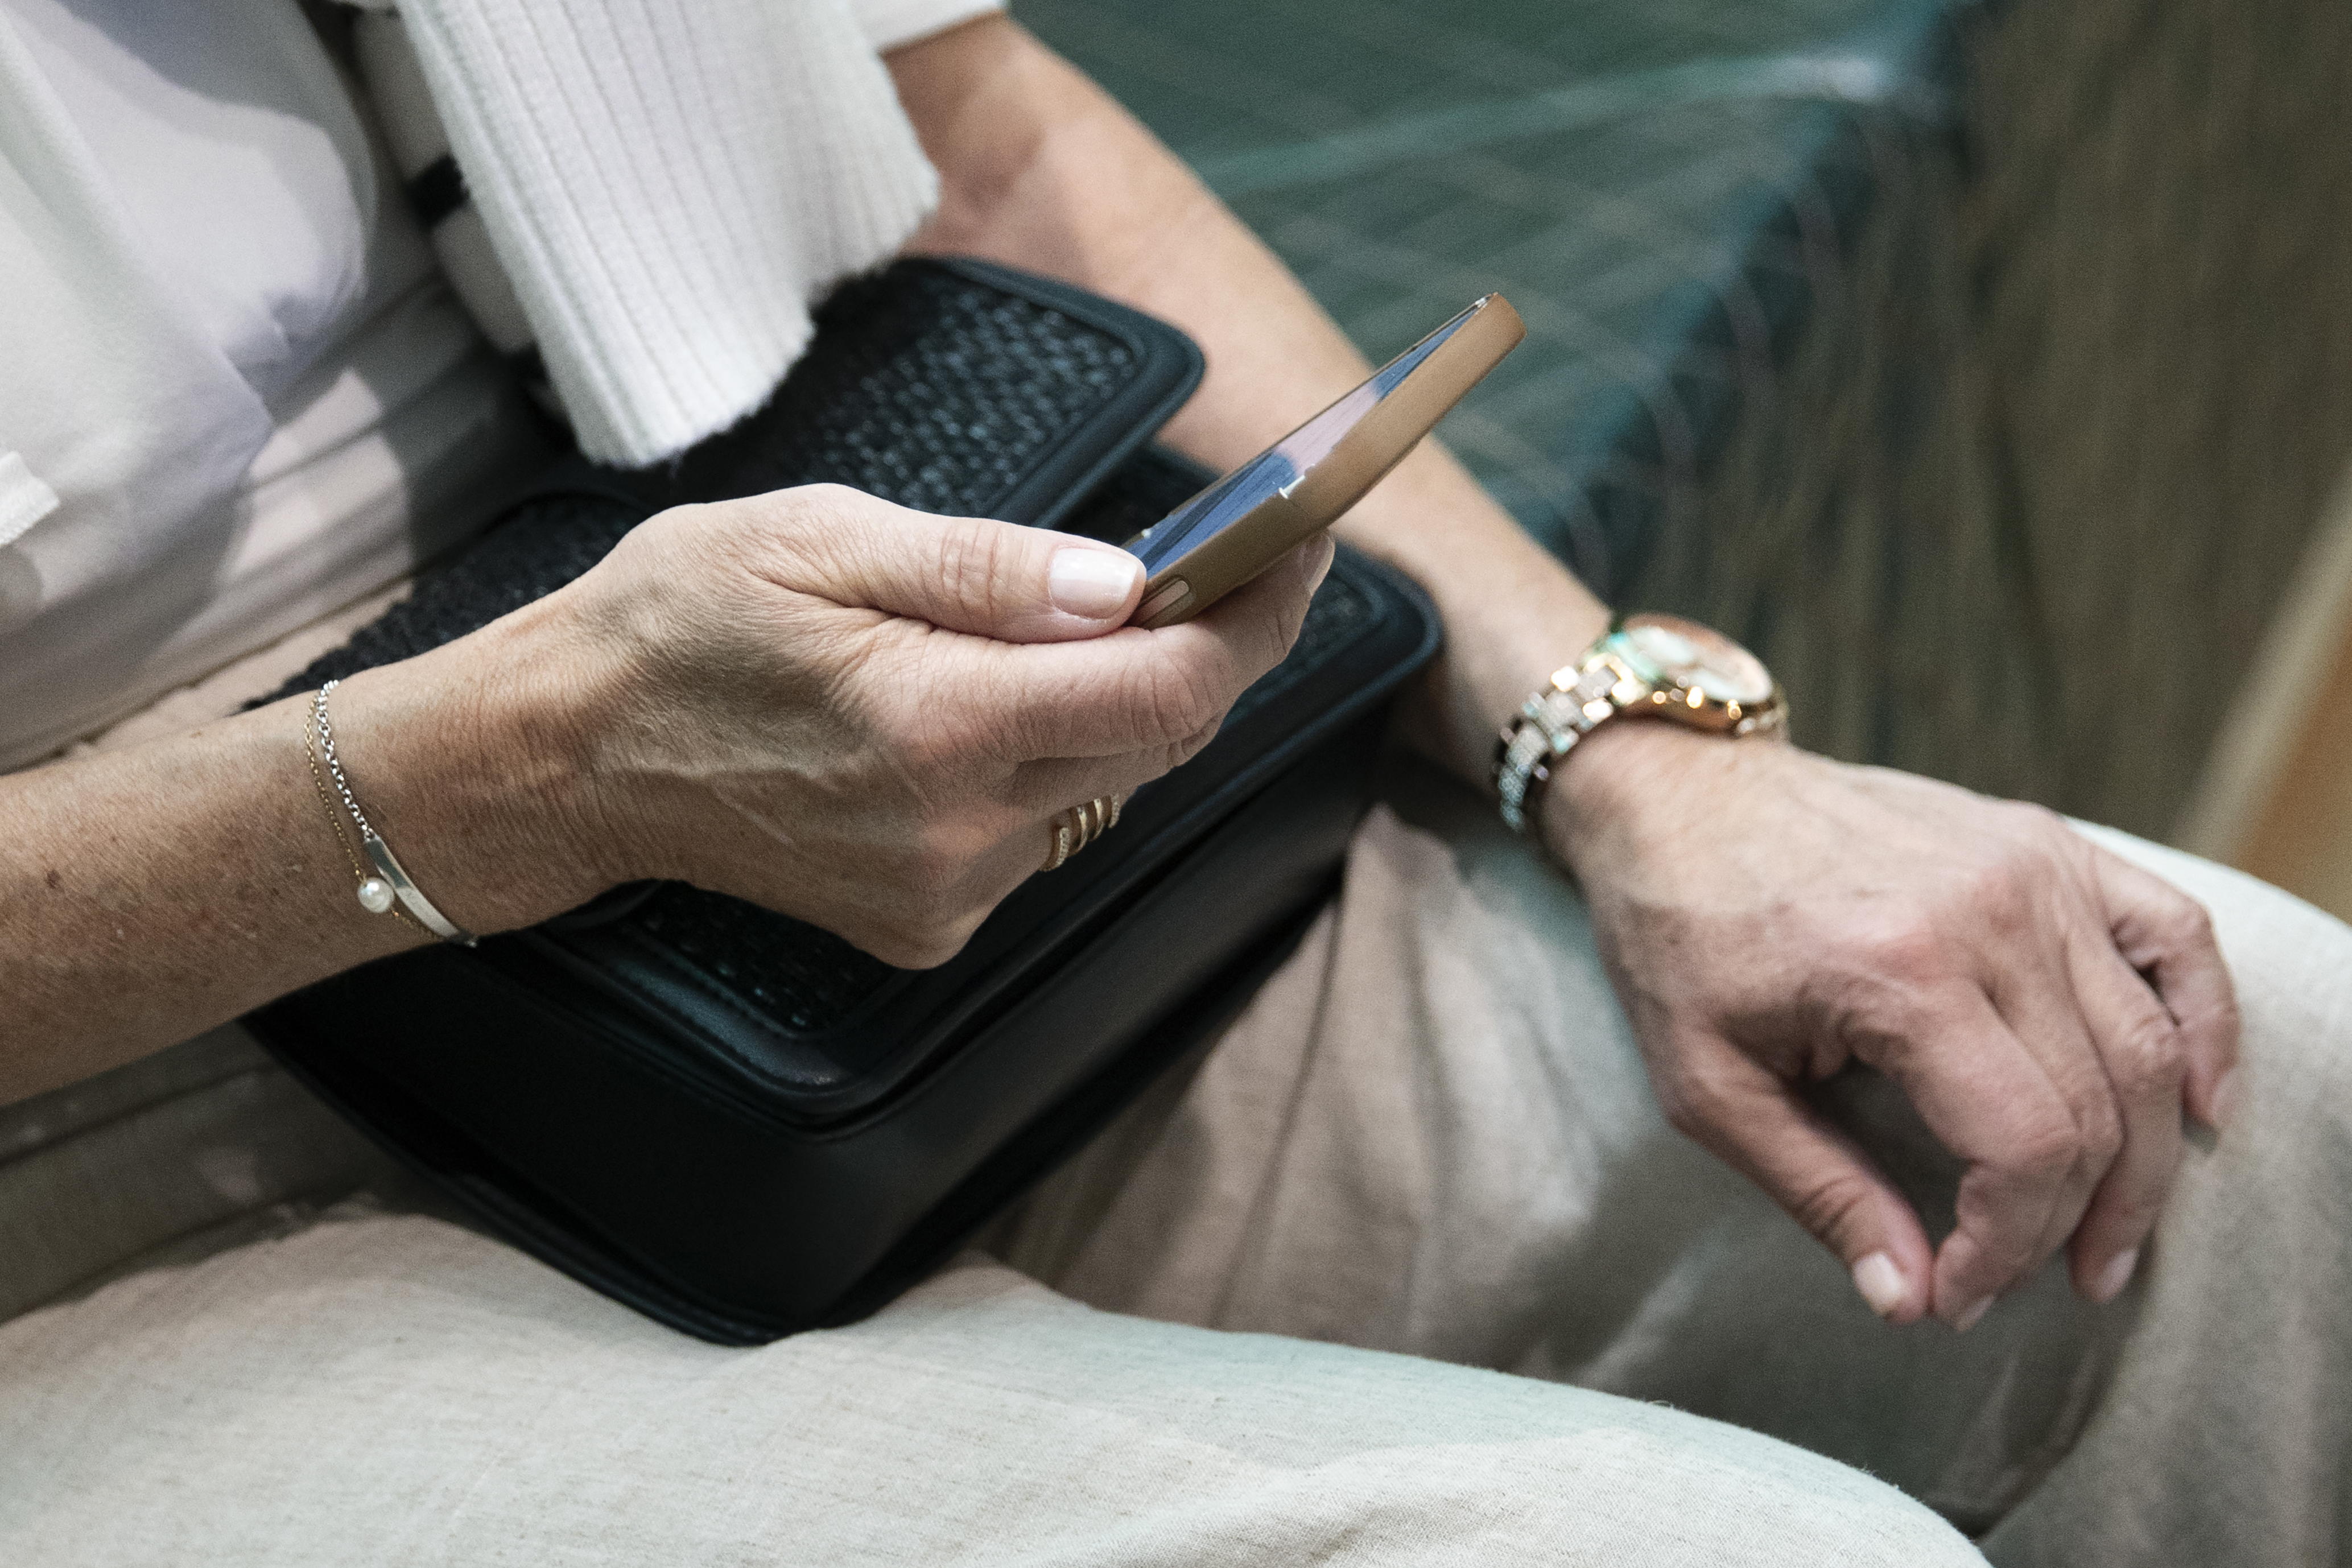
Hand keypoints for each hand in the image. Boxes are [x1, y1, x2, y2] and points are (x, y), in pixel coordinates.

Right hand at [521, 484, 1326, 965]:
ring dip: (1124, 703)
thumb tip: (1124, 582)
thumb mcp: (820, 538)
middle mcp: (959, 833)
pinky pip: (1045, 833)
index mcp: (938, 726)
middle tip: (1221, 562)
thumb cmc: (676, 624)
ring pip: (1111, 785)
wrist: (568, 757)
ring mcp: (946, 893)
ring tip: (1084, 622)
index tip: (1295, 541)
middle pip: (1162, 738)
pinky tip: (990, 709)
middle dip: (1210, 646)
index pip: (1172, 685)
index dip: (1258, 613)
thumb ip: (985, 567)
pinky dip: (1054, 761)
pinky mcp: (927, 925)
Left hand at [1545, 724, 2239, 1327]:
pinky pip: (2174, 935)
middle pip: (2099, 1107)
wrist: (1677, 795)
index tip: (1956, 1293)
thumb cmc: (1676, 933)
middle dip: (2073, 1222)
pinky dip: (2206, 1023)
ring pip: (2146, 1042)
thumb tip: (1906, 1298)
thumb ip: (1817, 1192)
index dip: (2006, 1247)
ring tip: (2108, 1240)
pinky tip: (2200, 1105)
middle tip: (2029, 1283)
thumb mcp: (1708, 1084)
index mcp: (1899, 968)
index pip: (2024, 1147)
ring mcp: (2032, 866)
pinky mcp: (2048, 842)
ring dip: (2147, 1159)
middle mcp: (1989, 911)